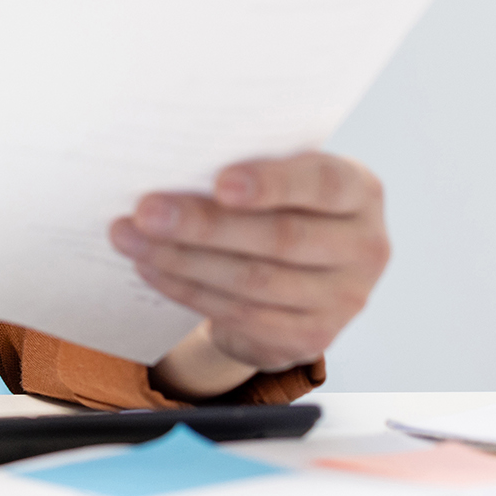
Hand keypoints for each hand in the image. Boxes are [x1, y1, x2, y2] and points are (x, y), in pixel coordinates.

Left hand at [110, 152, 389, 388]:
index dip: (273, 183)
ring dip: (182, 259)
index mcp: (360, 191)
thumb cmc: (280, 205)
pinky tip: (151, 267)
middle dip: (204, 225)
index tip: (220, 182)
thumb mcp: (282, 180)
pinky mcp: (311, 337)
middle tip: (146, 210)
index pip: (323, 183)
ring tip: (131, 237)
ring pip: (254, 280)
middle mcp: (365, 247)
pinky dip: (187, 289)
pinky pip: (240, 313)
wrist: (300, 278)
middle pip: (280, 238)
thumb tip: (172, 158)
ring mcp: (344, 299)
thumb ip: (248, 167)